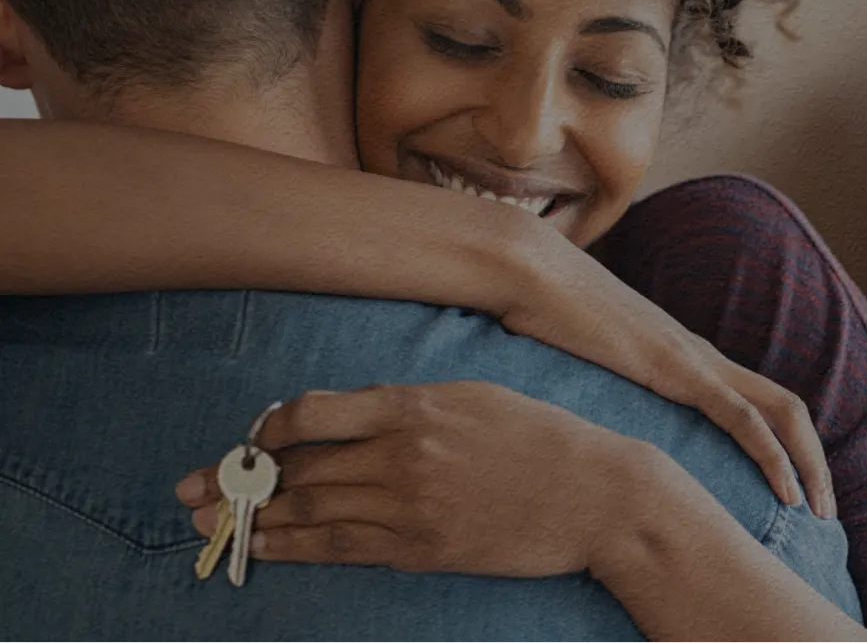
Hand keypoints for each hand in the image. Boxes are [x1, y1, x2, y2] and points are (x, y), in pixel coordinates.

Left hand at [175, 382, 670, 576]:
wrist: (598, 493)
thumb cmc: (544, 438)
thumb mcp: (477, 396)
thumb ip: (412, 404)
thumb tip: (353, 415)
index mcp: (414, 404)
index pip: (310, 413)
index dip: (267, 430)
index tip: (250, 440)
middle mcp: (402, 452)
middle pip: (297, 468)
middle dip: (236, 481)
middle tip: (189, 492)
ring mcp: (410, 503)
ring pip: (309, 511)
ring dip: (251, 520)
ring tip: (208, 526)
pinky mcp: (423, 547)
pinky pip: (342, 548)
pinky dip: (295, 549)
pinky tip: (264, 549)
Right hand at [500, 226, 834, 518]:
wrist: (529, 271)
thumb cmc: (541, 315)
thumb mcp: (580, 364)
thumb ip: (599, 387)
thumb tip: (582, 425)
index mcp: (687, 359)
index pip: (759, 403)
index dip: (785, 447)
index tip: (791, 493)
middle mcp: (703, 357)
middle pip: (787, 408)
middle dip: (814, 463)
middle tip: (823, 513)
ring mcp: (695, 361)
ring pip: (782, 412)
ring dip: (807, 464)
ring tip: (817, 512)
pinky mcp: (678, 368)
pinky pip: (742, 416)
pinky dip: (771, 454)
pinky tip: (785, 491)